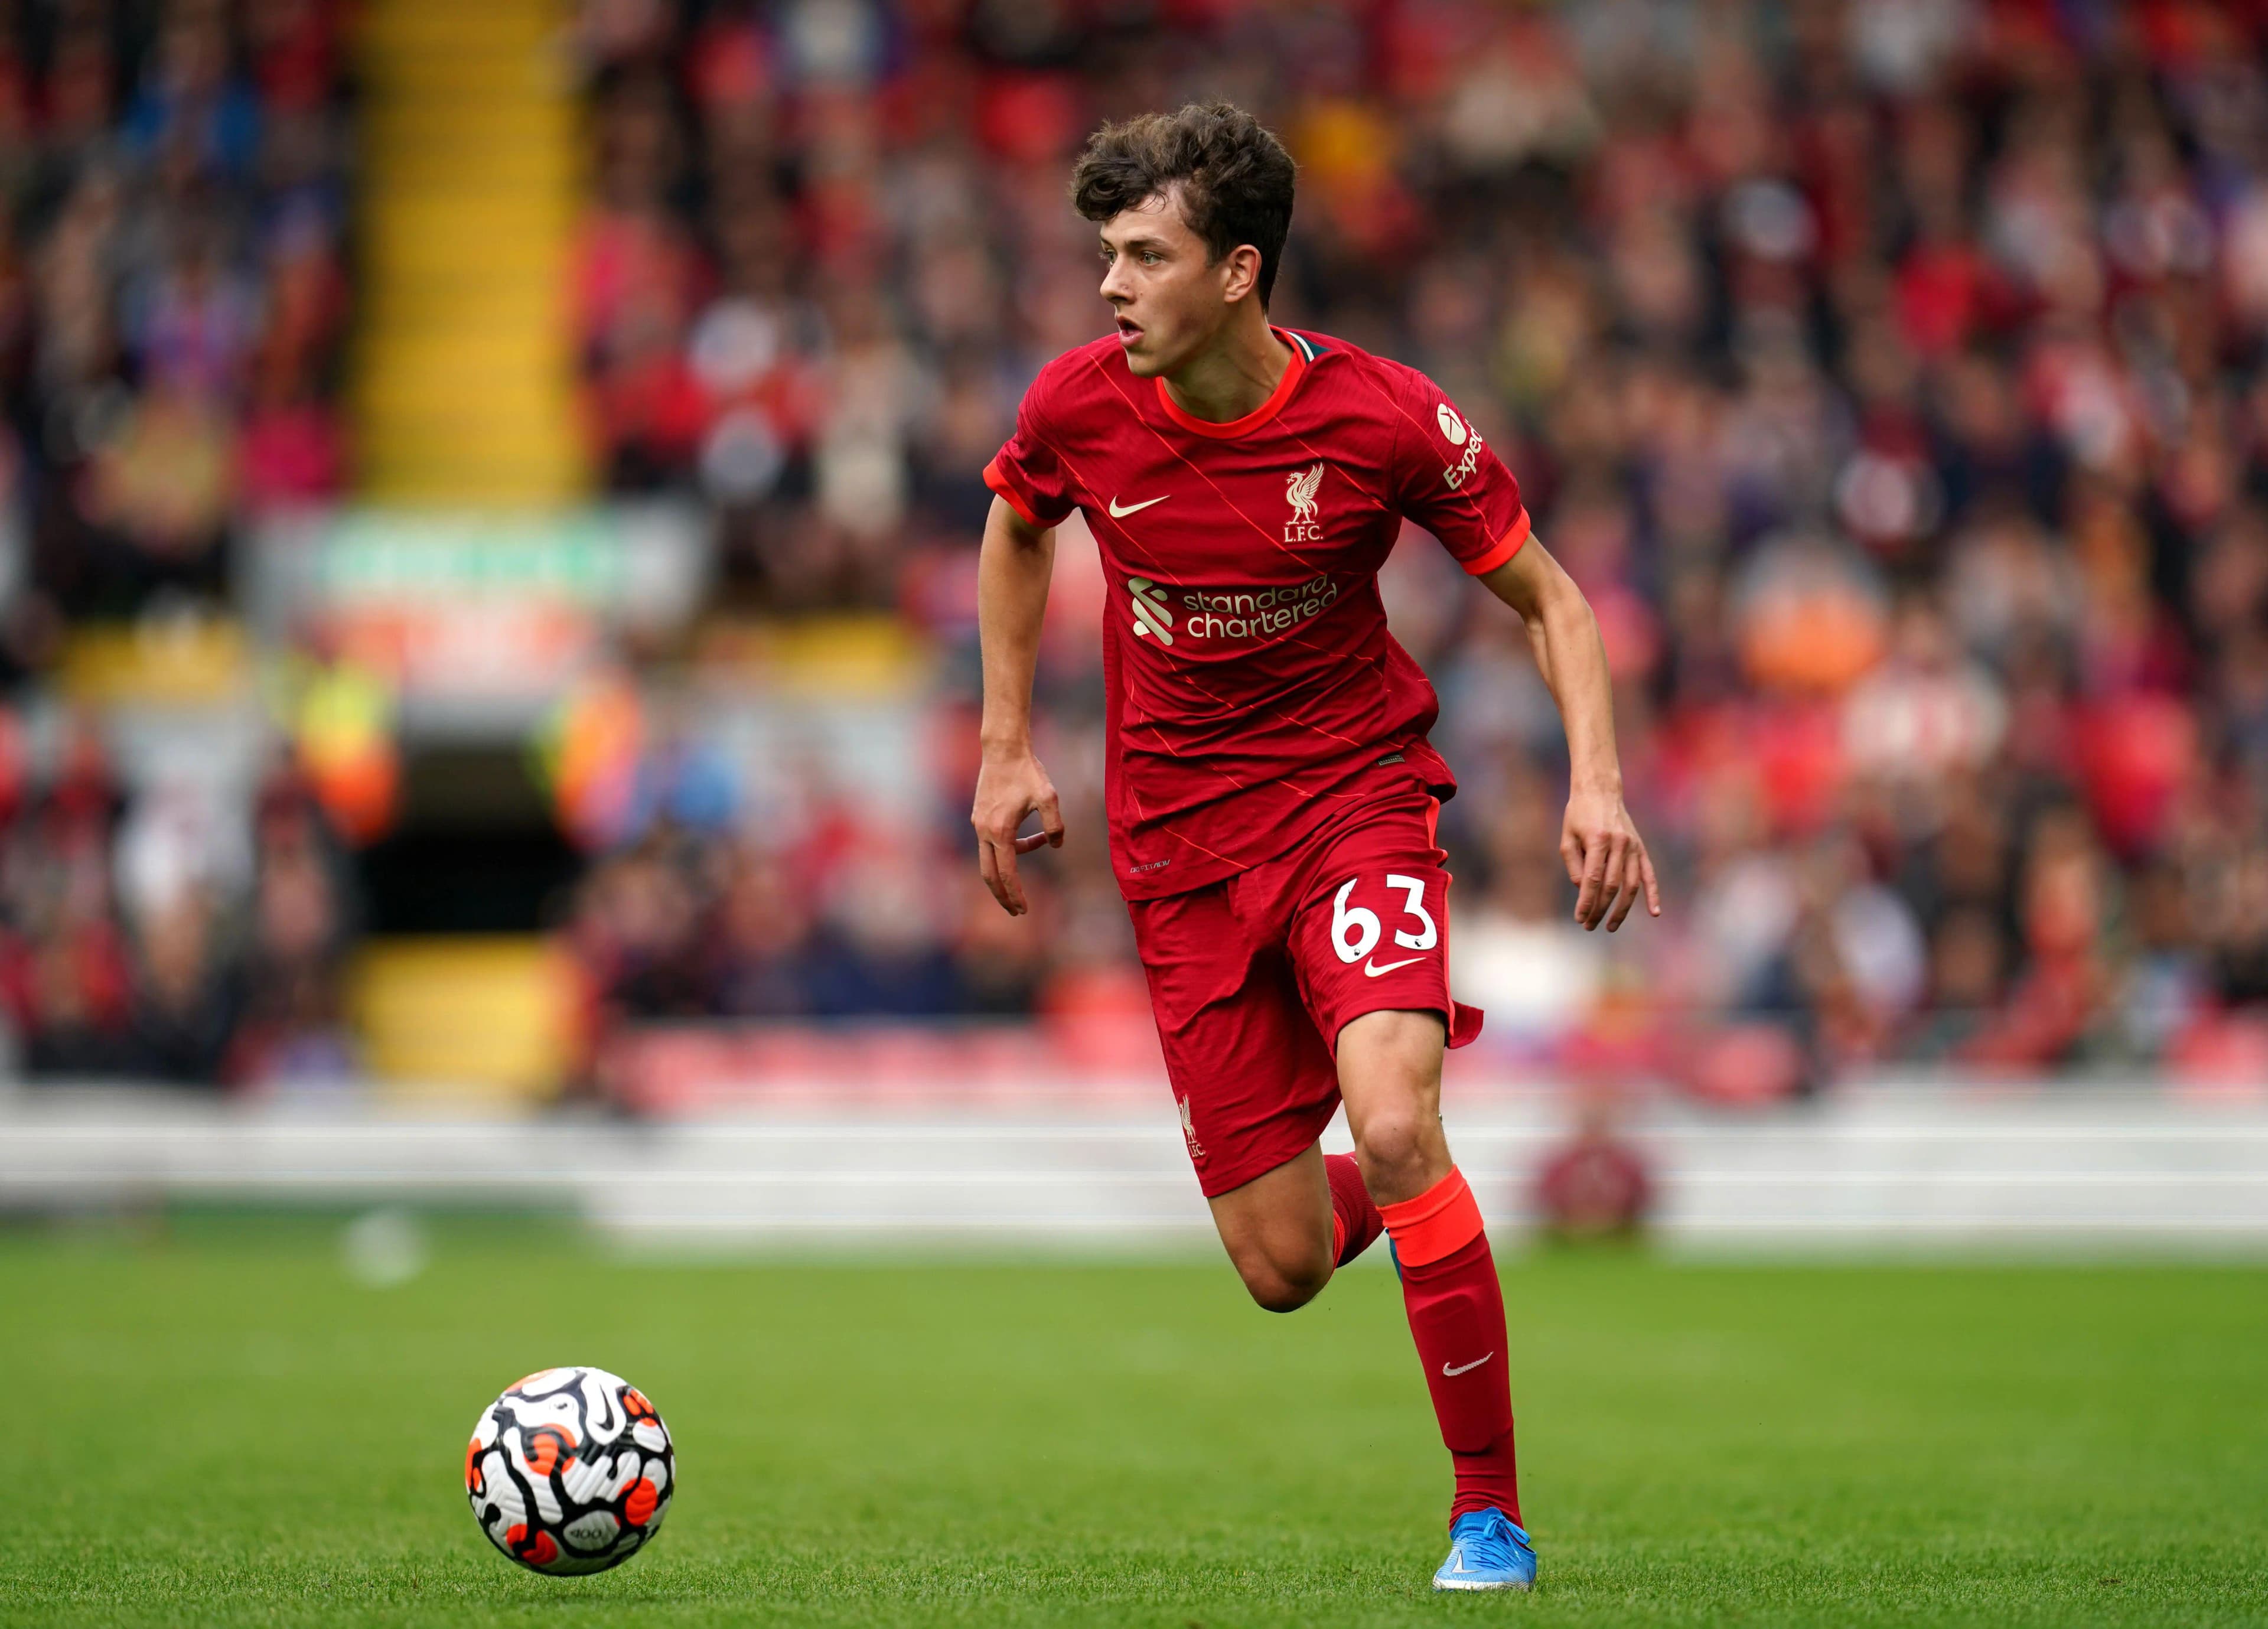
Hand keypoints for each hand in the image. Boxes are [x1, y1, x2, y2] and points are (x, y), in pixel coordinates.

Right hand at [972, 746, 1064, 915]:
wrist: (1002, 749)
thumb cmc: (1027, 772)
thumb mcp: (1049, 797)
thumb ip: (1055, 825)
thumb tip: (1056, 845)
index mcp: (1000, 832)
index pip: (1007, 874)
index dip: (1016, 895)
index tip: (1024, 910)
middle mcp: (984, 831)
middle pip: (990, 875)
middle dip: (1003, 896)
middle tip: (1017, 912)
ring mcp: (978, 824)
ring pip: (991, 858)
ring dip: (1012, 864)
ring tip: (1041, 843)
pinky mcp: (978, 817)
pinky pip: (992, 842)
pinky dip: (1010, 847)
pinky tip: (1032, 833)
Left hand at [1560, 785, 1660, 931]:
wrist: (1600, 790)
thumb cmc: (1578, 815)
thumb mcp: (1568, 838)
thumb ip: (1575, 866)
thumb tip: (1584, 891)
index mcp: (1598, 840)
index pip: (1593, 880)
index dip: (1586, 902)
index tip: (1579, 918)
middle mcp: (1619, 844)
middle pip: (1611, 886)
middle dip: (1600, 909)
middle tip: (1589, 925)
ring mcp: (1633, 847)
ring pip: (1630, 885)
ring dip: (1622, 909)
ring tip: (1611, 926)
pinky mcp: (1640, 848)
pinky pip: (1649, 875)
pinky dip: (1653, 894)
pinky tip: (1654, 913)